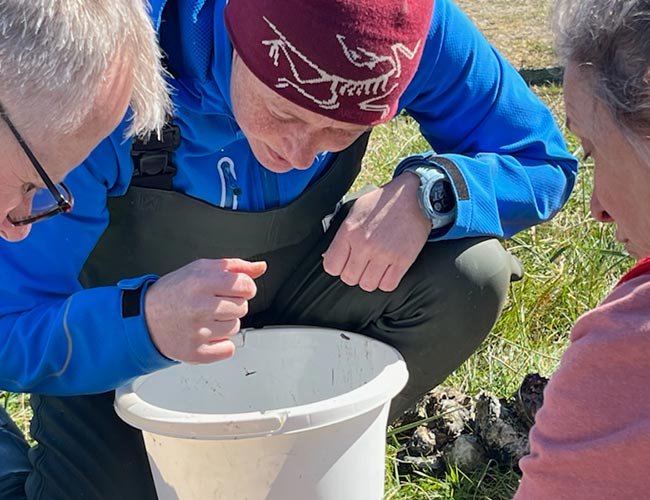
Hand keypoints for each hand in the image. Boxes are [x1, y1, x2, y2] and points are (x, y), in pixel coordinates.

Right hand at [143, 258, 266, 362]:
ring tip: (206, 318)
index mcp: (201, 283)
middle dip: (232, 304)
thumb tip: (260, 267)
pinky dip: (220, 344)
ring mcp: (197, 332)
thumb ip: (233, 267)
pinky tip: (206, 334)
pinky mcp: (195, 353)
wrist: (145, 319)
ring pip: (236, 328)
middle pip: (243, 307)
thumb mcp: (200, 269)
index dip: (244, 287)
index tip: (234, 289)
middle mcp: (199, 307)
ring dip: (225, 324)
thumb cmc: (174, 293)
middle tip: (213, 304)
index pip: (246, 286)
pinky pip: (228, 349)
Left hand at [322, 173, 430, 291]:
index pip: (331, 266)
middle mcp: (364, 244)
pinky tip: (388, 270)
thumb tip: (328, 257)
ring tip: (375, 267)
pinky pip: (388, 285)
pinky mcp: (403, 259)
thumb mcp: (354, 211)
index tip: (345, 263)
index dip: (337, 267)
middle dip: (354, 274)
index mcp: (349, 231)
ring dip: (370, 279)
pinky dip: (386, 281)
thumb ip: (341, 235)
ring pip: (367, 285)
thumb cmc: (383, 202)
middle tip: (362, 264)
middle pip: (349, 278)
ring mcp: (384, 253)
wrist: (414, 196)